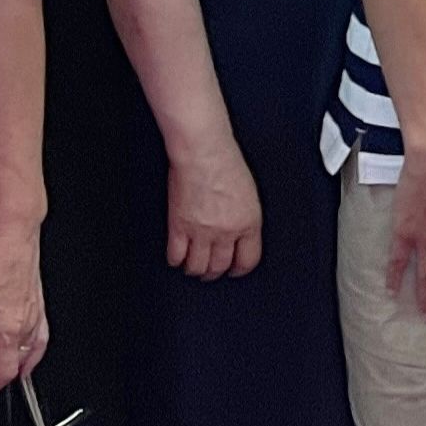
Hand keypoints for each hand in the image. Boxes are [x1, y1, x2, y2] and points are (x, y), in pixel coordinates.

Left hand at [0, 222, 48, 387]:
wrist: (12, 234)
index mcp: (6, 331)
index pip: (4, 372)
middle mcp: (26, 327)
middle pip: (20, 365)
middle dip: (5, 373)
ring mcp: (36, 315)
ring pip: (33, 352)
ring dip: (20, 361)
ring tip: (6, 364)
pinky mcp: (40, 303)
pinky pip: (42, 336)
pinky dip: (34, 347)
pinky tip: (27, 345)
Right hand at [167, 146, 264, 280]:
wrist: (204, 152)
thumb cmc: (227, 164)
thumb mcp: (249, 195)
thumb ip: (245, 218)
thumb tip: (239, 234)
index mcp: (249, 223)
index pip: (248, 260)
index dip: (240, 269)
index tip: (235, 270)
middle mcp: (226, 231)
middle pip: (219, 267)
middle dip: (215, 273)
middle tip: (211, 271)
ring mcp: (201, 231)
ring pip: (197, 266)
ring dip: (195, 270)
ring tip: (193, 266)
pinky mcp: (179, 227)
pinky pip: (175, 256)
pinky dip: (176, 260)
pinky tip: (177, 257)